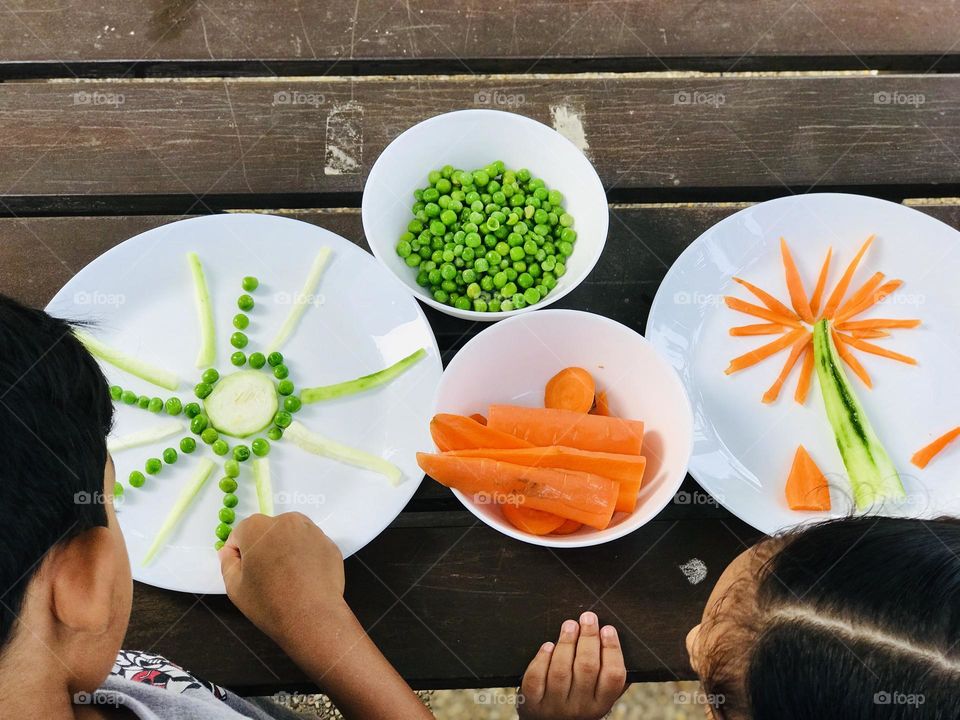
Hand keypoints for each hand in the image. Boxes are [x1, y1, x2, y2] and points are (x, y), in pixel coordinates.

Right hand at [218, 512, 348, 645]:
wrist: (312, 617)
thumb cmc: (269, 603)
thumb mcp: (235, 587)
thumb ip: (228, 563)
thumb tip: (229, 551)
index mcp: (258, 528)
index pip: (241, 534)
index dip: (240, 554)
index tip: (247, 573)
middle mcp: (286, 521)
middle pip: (268, 531)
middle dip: (264, 547)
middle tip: (268, 576)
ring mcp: (312, 531)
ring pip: (291, 536)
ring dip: (286, 549)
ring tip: (288, 577)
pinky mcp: (329, 544)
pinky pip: (310, 546)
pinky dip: (306, 556)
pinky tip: (305, 578)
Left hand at [519, 612, 626, 719]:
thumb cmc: (577, 704)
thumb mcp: (597, 698)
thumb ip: (610, 679)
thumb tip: (621, 646)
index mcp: (600, 705)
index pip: (613, 676)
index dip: (612, 649)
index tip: (608, 629)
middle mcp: (579, 708)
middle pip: (587, 667)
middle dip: (588, 638)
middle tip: (588, 618)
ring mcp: (554, 706)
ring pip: (561, 670)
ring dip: (566, 643)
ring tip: (569, 625)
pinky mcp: (532, 703)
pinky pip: (536, 678)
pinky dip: (542, 659)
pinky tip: (548, 646)